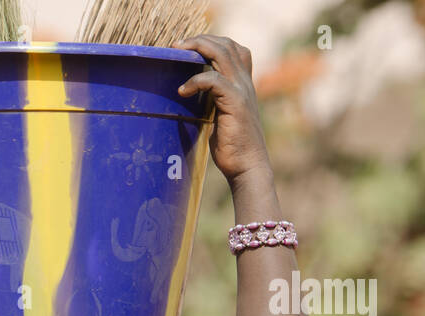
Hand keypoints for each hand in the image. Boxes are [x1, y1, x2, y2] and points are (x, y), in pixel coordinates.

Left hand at [173, 35, 270, 183]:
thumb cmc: (231, 146)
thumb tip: (191, 96)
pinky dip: (196, 80)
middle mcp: (245, 82)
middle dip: (200, 40)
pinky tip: (183, 90)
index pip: (233, 48)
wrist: (247, 166)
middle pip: (226, 44)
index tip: (188, 48)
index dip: (212, 42)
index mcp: (243, 84)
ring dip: (197, 49)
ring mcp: (241, 90)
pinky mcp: (235, 102)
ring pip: (221, 53)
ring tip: (177, 53)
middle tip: (177, 45)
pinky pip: (214, 80)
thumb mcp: (220, 116)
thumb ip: (213, 101)